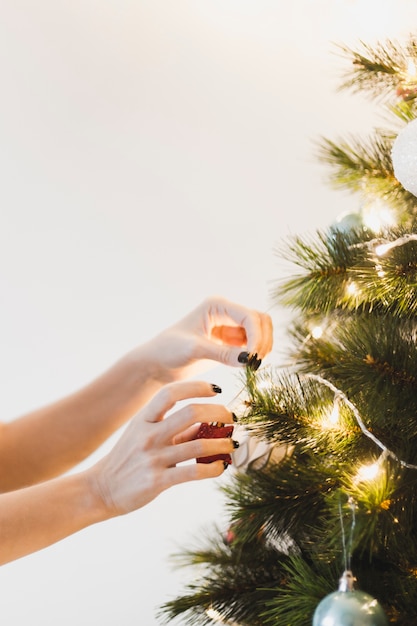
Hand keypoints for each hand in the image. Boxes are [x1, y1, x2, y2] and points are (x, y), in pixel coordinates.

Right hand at [87, 380, 235, 516]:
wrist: (101, 489)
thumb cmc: (128, 459)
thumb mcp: (144, 435)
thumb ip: (175, 428)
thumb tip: (208, 422)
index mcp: (144, 418)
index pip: (170, 392)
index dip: (196, 386)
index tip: (216, 389)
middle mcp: (148, 435)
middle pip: (190, 413)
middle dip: (218, 412)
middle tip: (232, 417)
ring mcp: (153, 458)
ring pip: (198, 445)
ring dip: (222, 443)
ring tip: (233, 443)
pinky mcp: (157, 481)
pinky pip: (193, 472)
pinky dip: (213, 468)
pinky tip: (222, 466)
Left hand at [143, 295, 272, 380]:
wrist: (156, 364)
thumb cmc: (168, 351)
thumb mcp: (195, 350)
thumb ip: (223, 353)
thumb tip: (250, 359)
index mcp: (216, 305)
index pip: (249, 316)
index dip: (257, 337)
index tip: (253, 359)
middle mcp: (225, 313)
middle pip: (260, 321)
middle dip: (263, 341)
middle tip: (256, 363)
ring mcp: (229, 327)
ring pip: (260, 333)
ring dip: (261, 348)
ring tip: (252, 367)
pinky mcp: (229, 343)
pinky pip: (251, 346)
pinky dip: (254, 355)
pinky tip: (247, 368)